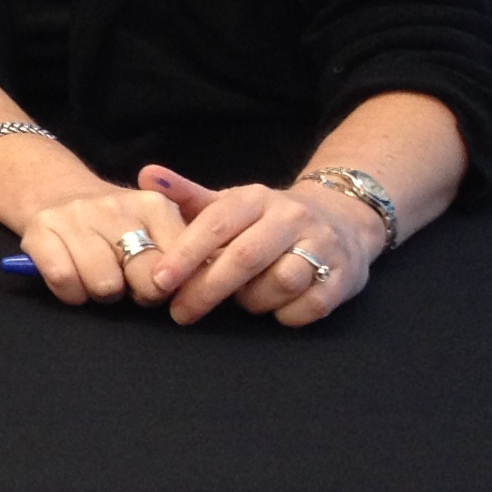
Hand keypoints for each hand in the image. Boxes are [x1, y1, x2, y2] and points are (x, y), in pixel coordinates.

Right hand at [10, 176, 191, 308]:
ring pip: (104, 285)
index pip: (179, 264)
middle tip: (129, 285)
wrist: (58, 193)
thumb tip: (206, 286)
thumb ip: (183, 254)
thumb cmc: (118, 227)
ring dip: (102, 294)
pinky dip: (71, 293)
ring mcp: (75, 216)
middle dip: (140, 293)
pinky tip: (74, 279)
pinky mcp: (40, 231)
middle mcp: (115, 205)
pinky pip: (65, 282)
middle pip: (144, 278)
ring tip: (100, 278)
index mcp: (154, 205)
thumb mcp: (158, 228)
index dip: (172, 286)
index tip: (161, 285)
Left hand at [137, 165, 381, 326]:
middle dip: (208, 289)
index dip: (185, 253)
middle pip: (245, 257)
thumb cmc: (267, 220)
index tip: (159, 281)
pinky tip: (276, 309)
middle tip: (180, 313)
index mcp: (256, 198)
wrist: (342, 220)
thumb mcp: (230, 203)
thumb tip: (146, 176)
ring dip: (253, 301)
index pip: (216, 223)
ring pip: (280, 282)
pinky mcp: (345, 276)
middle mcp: (291, 217)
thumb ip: (187, 196)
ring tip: (242, 301)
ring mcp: (323, 245)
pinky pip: (311, 306)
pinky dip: (288, 314)